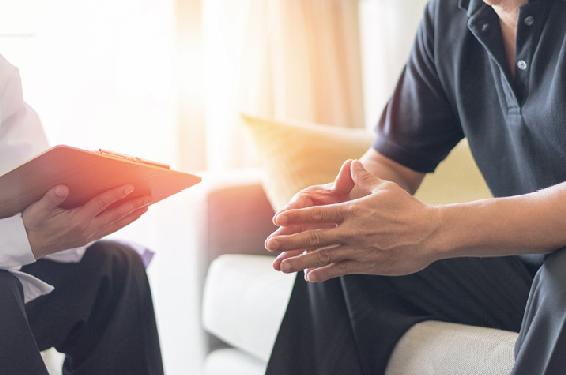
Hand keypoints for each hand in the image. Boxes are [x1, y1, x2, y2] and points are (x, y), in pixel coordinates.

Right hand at [23, 184, 150, 257]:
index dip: (116, 195)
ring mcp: (89, 236)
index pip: (101, 205)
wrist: (27, 245)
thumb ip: (50, 199)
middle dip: (133, 206)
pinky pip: (110, 229)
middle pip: (115, 216)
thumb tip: (62, 188)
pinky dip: (123, 222)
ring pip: (116, 225)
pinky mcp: (88, 238)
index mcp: (76, 221)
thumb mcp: (36, 211)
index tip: (130, 187)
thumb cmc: (31, 224)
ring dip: (132, 216)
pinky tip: (130, 217)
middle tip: (149, 198)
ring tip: (146, 207)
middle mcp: (87, 230)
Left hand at [265, 161, 441, 281]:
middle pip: (313, 237)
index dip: (295, 217)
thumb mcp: (384, 188)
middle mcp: (351, 232)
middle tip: (269, 244)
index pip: (317, 214)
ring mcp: (357, 251)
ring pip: (322, 257)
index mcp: (353, 212)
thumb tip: (352, 163)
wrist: (430, 234)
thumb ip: (364, 178)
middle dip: (288, 241)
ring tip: (281, 266)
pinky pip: (340, 270)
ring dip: (299, 261)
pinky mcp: (366, 266)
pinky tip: (309, 276)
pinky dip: (323, 273)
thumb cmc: (407, 209)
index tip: (277, 219)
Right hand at [269, 160, 355, 270]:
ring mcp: (304, 231)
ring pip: (293, 242)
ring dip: (285, 253)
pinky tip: (286, 270)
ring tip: (277, 265)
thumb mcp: (343, 188)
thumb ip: (345, 179)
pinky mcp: (308, 244)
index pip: (297, 205)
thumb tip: (350, 164)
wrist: (346, 207)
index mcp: (308, 199)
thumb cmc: (341, 194)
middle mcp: (303, 215)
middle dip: (282, 236)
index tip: (280, 218)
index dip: (289, 212)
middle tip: (270, 244)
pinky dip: (295, 261)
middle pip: (291, 226)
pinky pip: (301, 253)